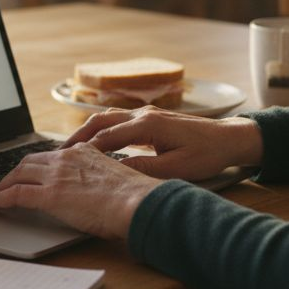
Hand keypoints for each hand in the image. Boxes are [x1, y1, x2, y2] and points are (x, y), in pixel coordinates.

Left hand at [0, 144, 161, 239]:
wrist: (137, 203)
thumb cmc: (134, 198)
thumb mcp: (113, 179)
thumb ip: (97, 180)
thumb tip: (93, 195)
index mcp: (83, 152)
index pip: (51, 156)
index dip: (36, 165)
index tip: (30, 173)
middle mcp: (67, 158)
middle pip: (29, 161)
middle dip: (14, 173)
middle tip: (5, 183)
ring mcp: (56, 175)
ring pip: (18, 174)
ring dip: (3, 185)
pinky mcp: (49, 195)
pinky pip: (16, 194)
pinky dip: (1, 199)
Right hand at [64, 106, 262, 181]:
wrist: (230, 138)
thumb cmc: (207, 154)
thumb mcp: (176, 169)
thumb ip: (144, 170)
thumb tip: (115, 174)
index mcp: (149, 125)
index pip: (107, 137)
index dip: (85, 150)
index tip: (66, 162)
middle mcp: (144, 114)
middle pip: (100, 121)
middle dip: (77, 137)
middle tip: (58, 154)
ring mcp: (147, 113)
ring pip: (107, 118)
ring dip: (87, 132)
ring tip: (69, 149)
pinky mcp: (150, 118)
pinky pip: (117, 121)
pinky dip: (101, 130)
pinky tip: (94, 143)